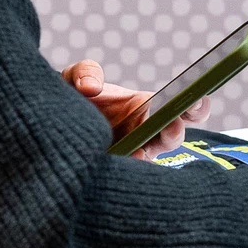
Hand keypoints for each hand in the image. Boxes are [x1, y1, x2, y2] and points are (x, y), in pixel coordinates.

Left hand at [64, 60, 210, 160]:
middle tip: (172, 125)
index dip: (194, 106)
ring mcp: (130, 154)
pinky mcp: (113, 172)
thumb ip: (84, 72)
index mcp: (143, 108)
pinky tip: (122, 162)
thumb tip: (91, 87)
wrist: (47, 127)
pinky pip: (128, 174)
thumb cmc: (68, 102)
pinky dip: (127, 170)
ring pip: (150, 159)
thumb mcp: (73, 78)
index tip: (199, 101)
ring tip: (142, 151)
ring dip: (149, 155)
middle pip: (171, 137)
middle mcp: (143, 133)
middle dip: (175, 132)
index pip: (178, 108)